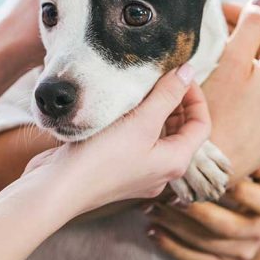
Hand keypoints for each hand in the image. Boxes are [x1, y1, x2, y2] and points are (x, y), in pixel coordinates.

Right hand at [21, 65, 211, 215]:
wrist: (58, 188)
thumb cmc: (101, 158)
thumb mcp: (140, 121)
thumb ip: (166, 95)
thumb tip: (188, 71)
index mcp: (175, 162)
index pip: (201, 125)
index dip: (195, 97)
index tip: (179, 75)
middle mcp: (161, 171)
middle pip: (181, 131)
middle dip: (175, 103)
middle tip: (159, 77)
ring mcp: (139, 173)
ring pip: (157, 136)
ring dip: (153, 111)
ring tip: (139, 88)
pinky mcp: (117, 170)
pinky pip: (136, 142)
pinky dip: (134, 123)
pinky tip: (118, 108)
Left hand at [145, 158, 259, 259]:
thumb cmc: (254, 189)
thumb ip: (255, 155)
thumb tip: (243, 140)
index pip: (243, 193)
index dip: (215, 183)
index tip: (189, 172)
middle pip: (221, 224)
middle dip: (189, 210)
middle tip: (162, 195)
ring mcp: (245, 254)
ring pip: (205, 243)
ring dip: (174, 226)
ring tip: (150, 209)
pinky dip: (172, 248)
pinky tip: (152, 232)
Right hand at [203, 0, 259, 179]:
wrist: (219, 167)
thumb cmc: (219, 115)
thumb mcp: (231, 61)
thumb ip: (251, 24)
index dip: (241, 14)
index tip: (217, 14)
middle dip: (246, 40)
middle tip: (215, 40)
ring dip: (253, 66)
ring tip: (224, 69)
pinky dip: (258, 89)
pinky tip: (236, 95)